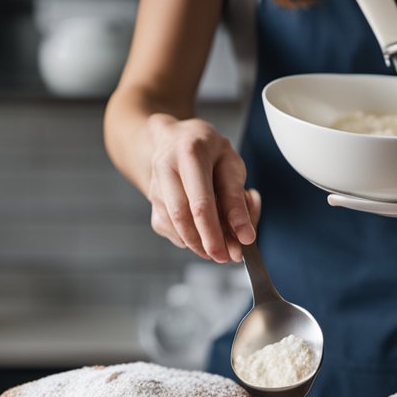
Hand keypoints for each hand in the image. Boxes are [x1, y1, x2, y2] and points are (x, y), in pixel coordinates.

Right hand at [147, 115, 258, 262]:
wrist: (176, 139)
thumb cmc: (209, 152)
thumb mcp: (231, 166)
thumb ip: (237, 200)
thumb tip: (245, 236)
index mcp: (190, 152)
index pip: (200, 202)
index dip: (215, 232)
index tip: (230, 253)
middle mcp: (165, 167)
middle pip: (181, 216)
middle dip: (205, 243)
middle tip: (225, 257)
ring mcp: (155, 185)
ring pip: (173, 225)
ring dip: (198, 243)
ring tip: (219, 245)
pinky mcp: (151, 201)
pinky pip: (168, 229)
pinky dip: (187, 238)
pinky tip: (202, 232)